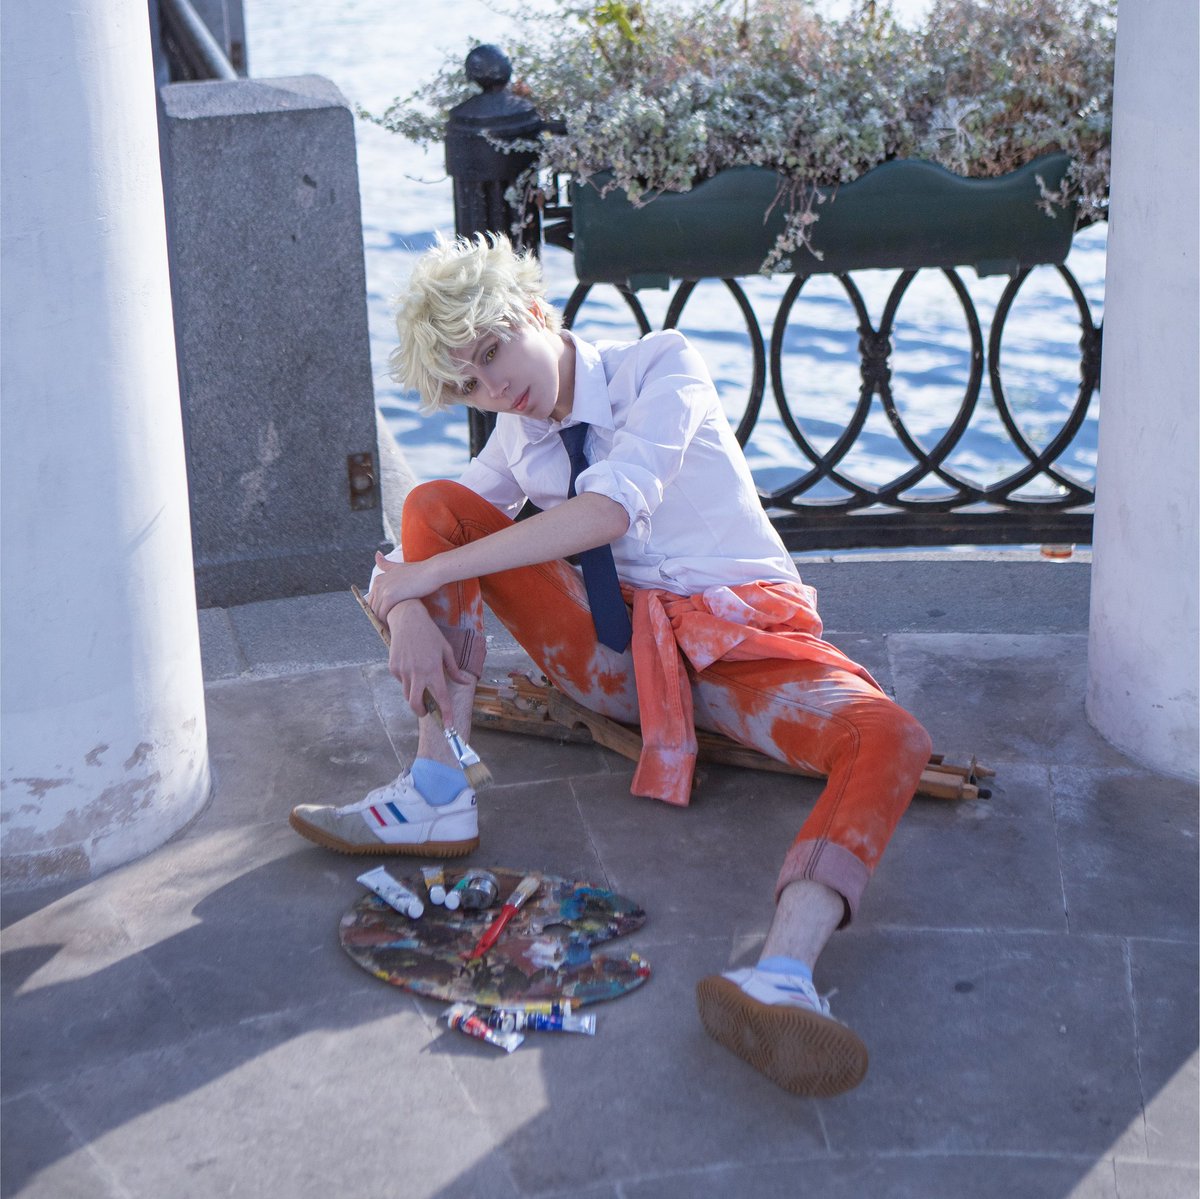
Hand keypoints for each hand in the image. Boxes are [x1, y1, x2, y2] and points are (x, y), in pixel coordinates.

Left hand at [368, 552, 441, 622]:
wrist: (431, 572)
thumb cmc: (419, 571)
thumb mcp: (399, 566)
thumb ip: (386, 564)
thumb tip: (376, 554)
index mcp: (379, 579)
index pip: (372, 601)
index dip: (379, 611)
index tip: (389, 618)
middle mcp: (377, 584)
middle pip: (373, 608)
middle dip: (380, 618)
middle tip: (391, 627)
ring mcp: (382, 591)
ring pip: (377, 613)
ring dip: (383, 622)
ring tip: (393, 629)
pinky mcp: (389, 597)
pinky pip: (383, 615)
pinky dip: (388, 622)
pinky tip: (396, 627)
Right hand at [385, 600, 473, 717]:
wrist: (407, 619)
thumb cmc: (430, 633)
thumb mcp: (446, 650)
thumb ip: (454, 670)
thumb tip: (465, 683)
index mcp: (433, 670)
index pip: (441, 698)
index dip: (446, 714)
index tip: (448, 727)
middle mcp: (416, 673)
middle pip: (415, 704)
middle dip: (421, 712)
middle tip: (427, 711)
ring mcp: (402, 671)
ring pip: (407, 693)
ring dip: (414, 695)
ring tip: (420, 683)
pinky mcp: (393, 667)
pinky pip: (400, 681)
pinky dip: (407, 680)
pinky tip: (411, 666)